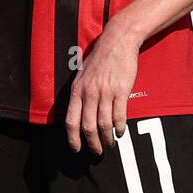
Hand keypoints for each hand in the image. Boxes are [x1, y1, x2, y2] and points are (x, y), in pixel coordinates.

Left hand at [65, 18, 140, 154]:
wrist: (118, 41)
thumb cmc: (100, 57)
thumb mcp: (82, 74)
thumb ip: (80, 93)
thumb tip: (78, 113)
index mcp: (77, 90)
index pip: (71, 121)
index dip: (73, 138)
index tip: (76, 149)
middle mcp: (89, 93)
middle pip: (88, 126)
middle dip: (92, 143)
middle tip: (97, 152)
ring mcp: (106, 92)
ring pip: (104, 124)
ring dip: (107, 138)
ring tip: (110, 144)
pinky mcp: (121, 90)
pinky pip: (119, 115)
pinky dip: (120, 127)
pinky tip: (121, 132)